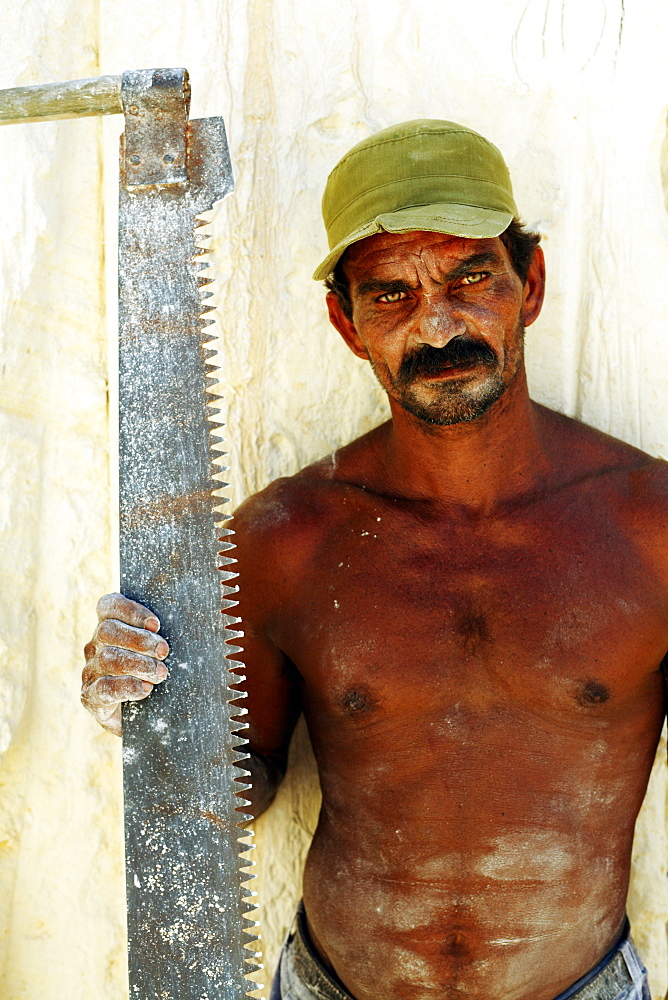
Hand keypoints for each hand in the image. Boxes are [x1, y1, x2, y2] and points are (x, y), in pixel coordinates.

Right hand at [81, 593, 169, 735]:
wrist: (148, 716)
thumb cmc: (160, 673)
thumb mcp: (164, 649)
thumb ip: (169, 632)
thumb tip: (198, 619)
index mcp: (111, 626)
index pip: (109, 606)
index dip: (131, 611)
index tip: (156, 624)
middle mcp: (96, 646)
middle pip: (107, 630)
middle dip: (140, 639)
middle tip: (163, 651)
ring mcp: (91, 671)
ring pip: (107, 658)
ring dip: (138, 664)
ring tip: (160, 673)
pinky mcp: (90, 697)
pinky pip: (104, 688)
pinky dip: (127, 687)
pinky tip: (146, 689)